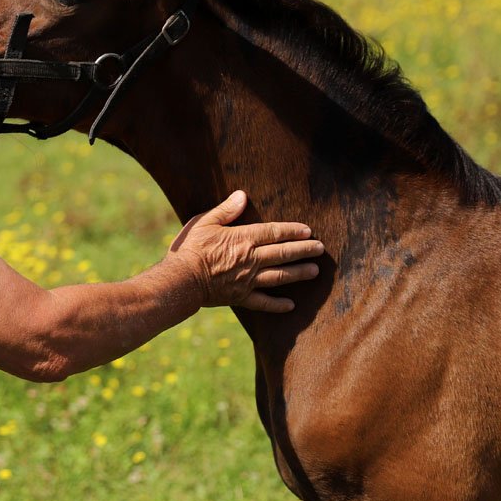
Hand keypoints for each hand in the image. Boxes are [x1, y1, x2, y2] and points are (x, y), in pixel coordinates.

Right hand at [167, 190, 323, 312]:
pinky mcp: (240, 297)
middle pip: (283, 253)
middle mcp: (251, 259)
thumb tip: (242, 195)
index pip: (274, 232)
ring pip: (280, 276)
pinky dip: (277, 305)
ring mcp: (248, 280)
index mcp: (243, 239)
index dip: (293, 231)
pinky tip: (290, 305)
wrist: (181, 280)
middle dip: (304, 250)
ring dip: (299, 273)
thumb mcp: (204, 222)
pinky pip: (263, 303)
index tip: (308, 231)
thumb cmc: (190, 249)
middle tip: (320, 249)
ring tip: (314, 271)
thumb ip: (226, 210)